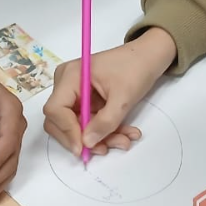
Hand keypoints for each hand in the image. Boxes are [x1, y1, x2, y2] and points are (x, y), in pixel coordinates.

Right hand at [42, 28, 176, 155]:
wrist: (149, 56)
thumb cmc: (136, 67)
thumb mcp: (123, 97)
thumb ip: (105, 121)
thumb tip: (87, 143)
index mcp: (70, 76)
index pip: (55, 109)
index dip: (67, 131)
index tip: (84, 147)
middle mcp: (67, 84)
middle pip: (61, 121)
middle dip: (83, 138)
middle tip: (105, 149)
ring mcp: (76, 93)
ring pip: (78, 125)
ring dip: (100, 137)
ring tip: (124, 140)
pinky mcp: (86, 101)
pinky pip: (89, 122)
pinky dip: (105, 131)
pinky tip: (125, 134)